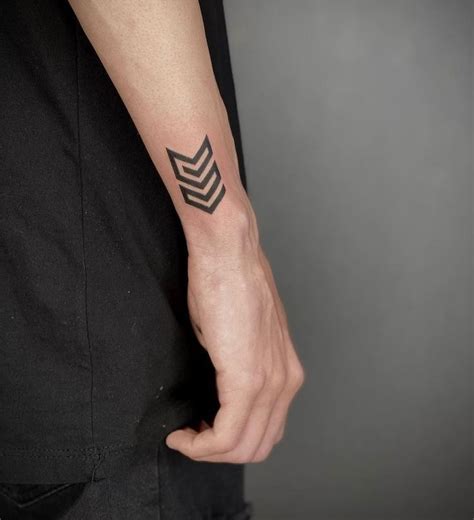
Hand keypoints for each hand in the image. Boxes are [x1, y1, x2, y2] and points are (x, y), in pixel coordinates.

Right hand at [164, 243, 304, 462]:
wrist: (227, 253)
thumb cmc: (227, 283)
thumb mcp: (238, 335)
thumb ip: (237, 368)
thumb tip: (218, 390)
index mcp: (285, 371)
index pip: (266, 430)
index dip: (231, 440)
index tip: (201, 429)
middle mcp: (285, 381)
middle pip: (257, 447)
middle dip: (219, 452)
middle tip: (192, 438)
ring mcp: (270, 382)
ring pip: (243, 448)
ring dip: (209, 451)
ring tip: (186, 436)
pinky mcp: (247, 379)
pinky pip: (225, 434)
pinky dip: (200, 444)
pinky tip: (182, 434)